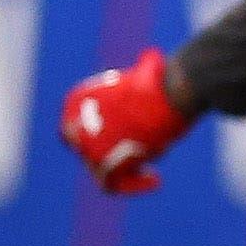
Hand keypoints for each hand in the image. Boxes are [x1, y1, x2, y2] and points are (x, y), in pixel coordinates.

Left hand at [59, 49, 193, 195]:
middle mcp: (74, 124)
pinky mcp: (103, 163)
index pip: (77, 129)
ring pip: (102, 169)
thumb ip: (139, 74)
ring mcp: (86, 145)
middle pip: (88, 151)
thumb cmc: (165, 81)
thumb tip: (153, 60)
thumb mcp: (146, 71)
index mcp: (77, 101)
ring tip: (152, 169)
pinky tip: (155, 180)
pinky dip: (133, 186)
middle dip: (113, 155)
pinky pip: (112, 184)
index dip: (101, 137)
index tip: (130, 140)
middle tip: (138, 154)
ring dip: (127, 171)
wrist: (170, 92)